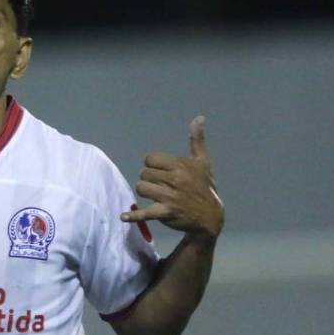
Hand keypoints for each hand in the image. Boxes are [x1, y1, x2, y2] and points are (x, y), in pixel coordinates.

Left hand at [121, 116, 224, 237]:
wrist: (210, 216)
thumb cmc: (204, 187)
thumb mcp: (203, 162)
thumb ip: (197, 140)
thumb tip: (199, 117)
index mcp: (180, 165)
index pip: (150, 159)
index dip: (152, 165)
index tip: (160, 172)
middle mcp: (175, 179)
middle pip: (144, 173)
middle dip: (148, 179)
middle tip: (159, 185)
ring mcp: (170, 197)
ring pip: (142, 188)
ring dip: (145, 192)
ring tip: (154, 195)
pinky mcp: (166, 213)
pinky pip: (146, 213)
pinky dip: (134, 216)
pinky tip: (123, 216)